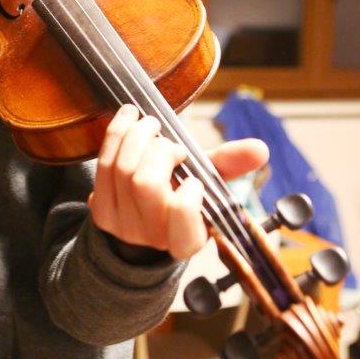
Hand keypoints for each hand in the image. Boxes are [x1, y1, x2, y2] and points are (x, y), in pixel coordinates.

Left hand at [88, 104, 267, 260]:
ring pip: (122, 169)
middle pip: (146, 185)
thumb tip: (261, 148)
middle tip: (170, 142)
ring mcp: (120, 225)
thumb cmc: (181, 196)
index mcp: (187, 240)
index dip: (188, 196)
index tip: (194, 178)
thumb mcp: (209, 184)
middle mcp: (151, 238)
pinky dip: (117, 134)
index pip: (184, 223)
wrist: (142, 219)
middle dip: (159, 151)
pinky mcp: (99, 209)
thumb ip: (230, 166)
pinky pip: (103, 164)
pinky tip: (129, 118)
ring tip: (150, 125)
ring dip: (137, 136)